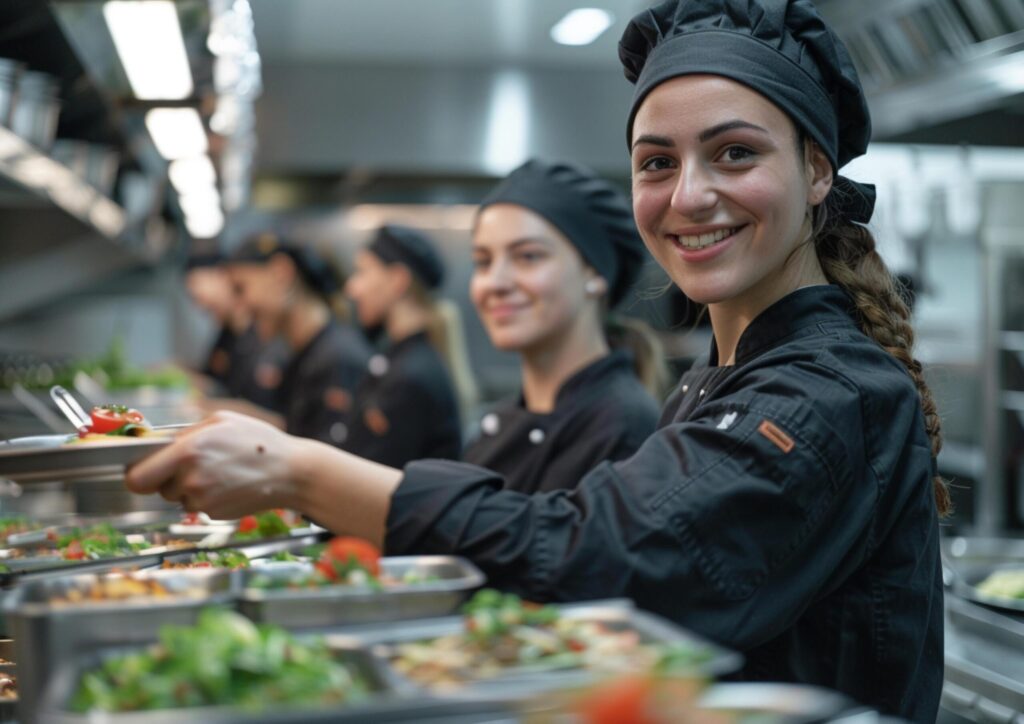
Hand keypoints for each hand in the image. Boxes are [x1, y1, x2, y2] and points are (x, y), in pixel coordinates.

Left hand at [125, 411, 300, 518]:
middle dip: (168, 478)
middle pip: (156, 488)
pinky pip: (197, 506)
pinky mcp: (214, 514)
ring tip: (220, 472)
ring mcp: (203, 500)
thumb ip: (184, 433)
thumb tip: (155, 443)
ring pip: (178, 498)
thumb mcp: (220, 421)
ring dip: (190, 488)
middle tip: (194, 465)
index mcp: (188, 451)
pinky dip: (207, 497)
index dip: (136, 474)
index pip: (136, 477)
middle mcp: (191, 479)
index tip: (141, 470)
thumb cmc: (258, 441)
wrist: (291, 472)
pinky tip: (229, 484)